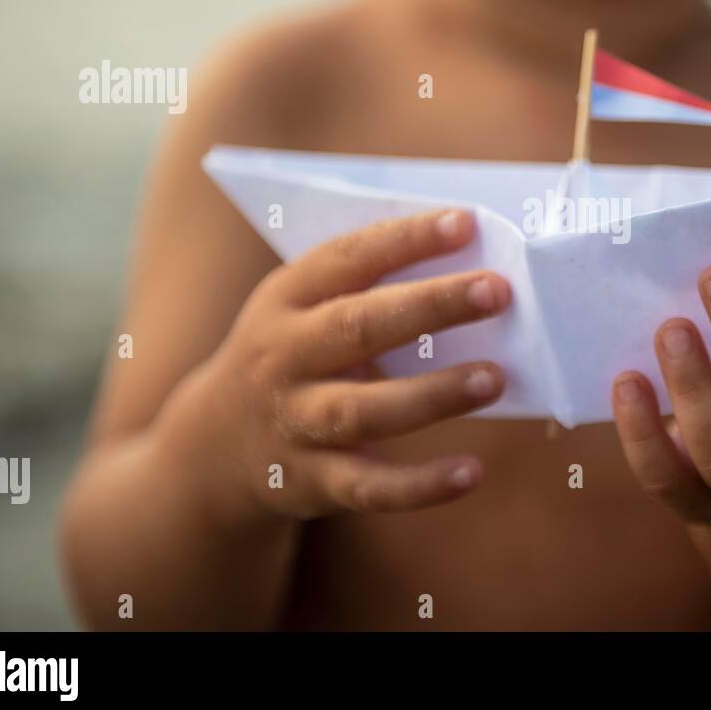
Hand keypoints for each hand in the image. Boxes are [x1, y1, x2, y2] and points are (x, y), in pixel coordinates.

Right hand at [171, 208, 510, 523]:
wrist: (213, 449)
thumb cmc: (296, 358)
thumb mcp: (306, 313)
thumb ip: (371, 291)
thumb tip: (475, 273)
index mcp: (286, 299)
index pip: (348, 258)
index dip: (405, 239)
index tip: (465, 223)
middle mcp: (282, 357)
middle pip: (358, 326)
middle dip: (431, 305)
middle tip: (497, 291)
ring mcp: (292, 421)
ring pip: (364, 409)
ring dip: (433, 394)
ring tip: (494, 377)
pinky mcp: (309, 482)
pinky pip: (369, 486)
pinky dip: (420, 485)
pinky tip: (471, 472)